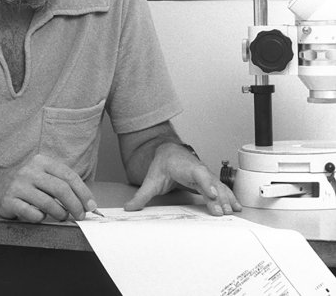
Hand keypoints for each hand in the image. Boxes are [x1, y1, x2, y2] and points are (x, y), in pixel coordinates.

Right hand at [0, 154, 97, 222]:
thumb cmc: (27, 183)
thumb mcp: (43, 174)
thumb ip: (61, 183)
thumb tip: (85, 201)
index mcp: (42, 161)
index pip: (68, 176)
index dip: (82, 192)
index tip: (91, 205)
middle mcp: (30, 171)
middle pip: (60, 189)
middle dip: (75, 205)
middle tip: (81, 215)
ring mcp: (18, 185)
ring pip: (47, 203)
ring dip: (60, 213)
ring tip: (62, 217)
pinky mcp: (9, 201)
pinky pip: (31, 213)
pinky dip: (40, 217)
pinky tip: (40, 216)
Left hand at [124, 143, 241, 215]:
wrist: (169, 152)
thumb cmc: (163, 164)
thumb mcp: (150, 180)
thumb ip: (141, 195)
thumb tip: (129, 207)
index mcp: (184, 167)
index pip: (197, 173)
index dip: (204, 183)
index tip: (211, 194)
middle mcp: (198, 170)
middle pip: (210, 182)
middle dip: (218, 196)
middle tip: (222, 211)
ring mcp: (205, 175)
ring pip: (218, 186)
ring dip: (226, 198)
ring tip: (232, 211)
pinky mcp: (210, 182)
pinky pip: (222, 189)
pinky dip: (230, 197)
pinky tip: (237, 207)